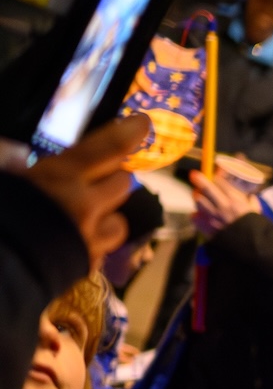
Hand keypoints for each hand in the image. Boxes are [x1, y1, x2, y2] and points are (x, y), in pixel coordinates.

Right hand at [21, 115, 148, 267]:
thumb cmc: (0, 216)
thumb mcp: (7, 181)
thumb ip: (16, 166)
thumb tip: (22, 158)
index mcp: (61, 177)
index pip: (108, 147)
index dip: (129, 133)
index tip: (142, 123)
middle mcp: (85, 205)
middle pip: (122, 183)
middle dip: (113, 179)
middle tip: (96, 178)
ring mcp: (92, 237)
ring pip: (120, 221)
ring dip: (109, 215)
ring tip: (86, 215)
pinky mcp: (91, 264)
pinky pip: (103, 249)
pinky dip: (95, 243)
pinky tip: (77, 242)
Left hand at [191, 169, 261, 234]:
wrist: (251, 246)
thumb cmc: (256, 228)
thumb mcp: (257, 212)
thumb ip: (252, 203)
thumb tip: (250, 197)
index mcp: (235, 201)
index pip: (220, 182)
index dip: (216, 177)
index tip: (214, 177)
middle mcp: (221, 206)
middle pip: (206, 188)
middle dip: (199, 179)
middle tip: (194, 175)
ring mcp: (213, 217)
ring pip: (199, 202)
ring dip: (198, 198)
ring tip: (199, 198)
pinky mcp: (207, 228)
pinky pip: (196, 219)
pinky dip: (196, 216)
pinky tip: (197, 215)